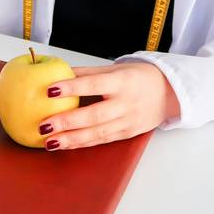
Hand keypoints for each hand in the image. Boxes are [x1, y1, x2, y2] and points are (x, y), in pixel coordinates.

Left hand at [39, 62, 179, 150]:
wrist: (170, 93)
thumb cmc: (138, 77)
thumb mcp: (115, 69)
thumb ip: (87, 73)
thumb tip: (57, 72)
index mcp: (122, 82)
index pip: (94, 84)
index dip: (72, 88)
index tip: (50, 90)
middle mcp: (125, 103)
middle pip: (94, 115)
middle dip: (67, 122)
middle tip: (43, 125)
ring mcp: (127, 121)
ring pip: (96, 133)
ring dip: (71, 139)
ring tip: (48, 142)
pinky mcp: (127, 134)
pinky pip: (101, 140)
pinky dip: (81, 144)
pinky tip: (64, 145)